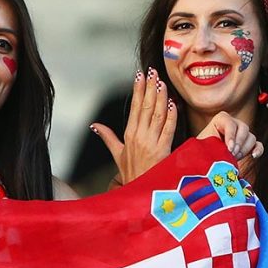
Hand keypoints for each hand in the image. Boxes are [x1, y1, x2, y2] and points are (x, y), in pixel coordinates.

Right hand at [91, 68, 177, 184]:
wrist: (138, 195)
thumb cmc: (131, 176)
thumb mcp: (117, 155)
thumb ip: (107, 138)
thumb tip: (95, 125)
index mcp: (128, 135)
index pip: (134, 108)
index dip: (137, 91)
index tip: (139, 76)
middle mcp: (138, 137)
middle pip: (145, 107)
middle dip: (149, 88)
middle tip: (152, 72)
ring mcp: (150, 143)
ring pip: (157, 115)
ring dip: (160, 97)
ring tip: (161, 82)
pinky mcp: (163, 151)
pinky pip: (168, 129)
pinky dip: (171, 115)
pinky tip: (173, 103)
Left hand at [198, 112, 263, 159]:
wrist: (206, 157)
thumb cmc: (203, 150)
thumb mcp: (206, 144)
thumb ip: (215, 143)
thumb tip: (225, 149)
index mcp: (222, 119)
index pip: (230, 123)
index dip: (231, 136)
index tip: (229, 149)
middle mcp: (234, 123)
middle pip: (244, 128)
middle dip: (238, 143)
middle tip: (231, 154)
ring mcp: (243, 134)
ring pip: (251, 138)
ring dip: (244, 150)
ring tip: (233, 158)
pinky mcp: (248, 145)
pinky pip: (258, 145)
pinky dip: (258, 150)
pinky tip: (253, 156)